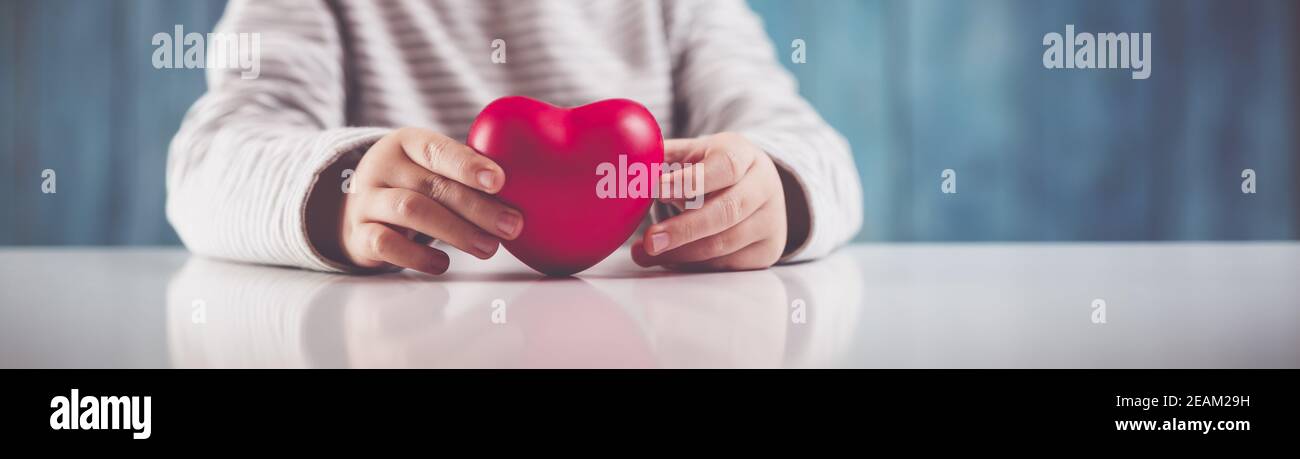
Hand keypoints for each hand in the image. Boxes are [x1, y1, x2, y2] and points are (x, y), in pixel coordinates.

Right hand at [330, 128, 522, 274]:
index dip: (468, 165)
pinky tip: (443, 263)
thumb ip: (466, 172)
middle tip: (513, 225)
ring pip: (410, 211)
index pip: (437, 150)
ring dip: (456, 231)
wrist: (355, 209)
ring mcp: (366, 201)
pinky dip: (418, 256)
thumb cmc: (413, 185)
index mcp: (406, 143)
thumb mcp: (430, 167)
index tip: (500, 181)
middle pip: (431, 186)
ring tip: (489, 248)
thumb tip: (525, 191)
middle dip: (477, 208)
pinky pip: (387, 244)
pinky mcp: (358, 235)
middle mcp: (382, 167)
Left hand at [632, 132, 787, 270]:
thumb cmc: (714, 168)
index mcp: (744, 155)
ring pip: (725, 243)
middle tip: (650, 240)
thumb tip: (625, 165)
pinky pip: (726, 264)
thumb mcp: (694, 153)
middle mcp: (764, 187)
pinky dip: (693, 264)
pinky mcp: (767, 250)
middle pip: (727, 211)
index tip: (654, 191)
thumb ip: (664, 157)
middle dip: (685, 229)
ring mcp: (770, 221)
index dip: (690, 182)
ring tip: (645, 253)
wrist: (758, 186)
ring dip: (682, 253)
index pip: (723, 167)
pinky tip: (669, 259)